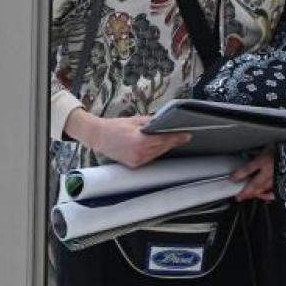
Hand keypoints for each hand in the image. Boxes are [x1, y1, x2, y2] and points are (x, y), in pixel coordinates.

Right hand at [68, 110, 190, 168]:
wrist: (98, 136)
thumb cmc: (115, 126)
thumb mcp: (135, 120)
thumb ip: (152, 122)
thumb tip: (166, 122)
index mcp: (140, 142)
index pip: (164, 140)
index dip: (177, 137)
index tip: (187, 135)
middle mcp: (139, 154)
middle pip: (163, 147)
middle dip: (173, 141)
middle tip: (183, 136)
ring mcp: (136, 161)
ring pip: (157, 153)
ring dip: (164, 147)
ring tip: (172, 139)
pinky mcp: (133, 164)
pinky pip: (150, 158)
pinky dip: (155, 151)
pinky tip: (158, 145)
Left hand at [232, 146, 275, 201]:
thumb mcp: (271, 145)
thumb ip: (263, 150)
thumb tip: (254, 152)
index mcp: (265, 160)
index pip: (248, 169)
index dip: (238, 174)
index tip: (232, 177)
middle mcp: (270, 171)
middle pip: (254, 184)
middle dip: (244, 192)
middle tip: (238, 196)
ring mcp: (277, 178)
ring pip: (262, 190)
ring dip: (253, 195)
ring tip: (247, 197)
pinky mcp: (284, 182)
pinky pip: (275, 192)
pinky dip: (268, 196)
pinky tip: (264, 196)